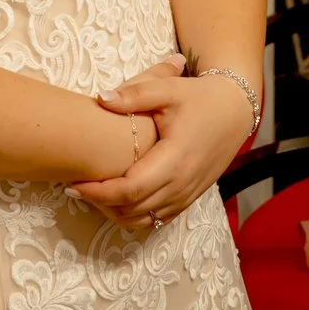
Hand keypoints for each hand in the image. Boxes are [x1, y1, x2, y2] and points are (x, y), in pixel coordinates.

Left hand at [72, 62, 254, 230]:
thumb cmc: (199, 98)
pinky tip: (116, 201)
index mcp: (175, 158)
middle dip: (100, 203)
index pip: (130, 189)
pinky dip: (135, 216)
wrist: (234, 111)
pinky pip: (159, 220)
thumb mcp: (169, 89)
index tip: (74, 183)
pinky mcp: (190, 198)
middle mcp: (182, 183)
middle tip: (75, 188)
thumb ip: (135, 94)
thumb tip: (101, 98)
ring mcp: (187, 194)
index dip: (99, 192)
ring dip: (116, 213)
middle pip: (133, 209)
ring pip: (145, 220)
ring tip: (92, 195)